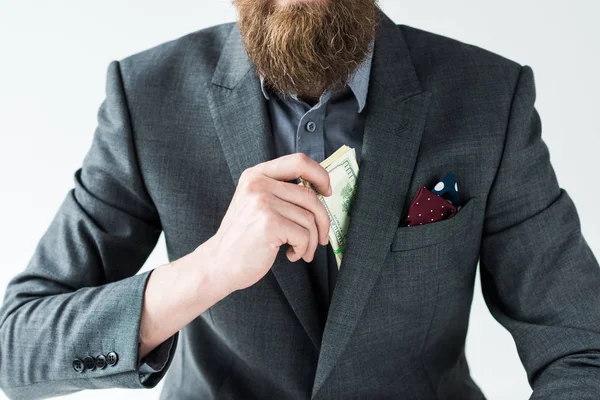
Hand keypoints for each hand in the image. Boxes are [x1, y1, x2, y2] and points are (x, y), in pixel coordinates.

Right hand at [200, 153, 331, 293]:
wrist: (218, 264)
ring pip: (309, 219)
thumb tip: (320, 191)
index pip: (299, 161)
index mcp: (256, 175)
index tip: (327, 191)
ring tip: (300, 250)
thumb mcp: (255, 203)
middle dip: (323, 220)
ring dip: (310, 241)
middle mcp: (258, 185)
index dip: (320, 175)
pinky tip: (290, 254)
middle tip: (321, 237)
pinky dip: (303, 249)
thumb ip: (280, 192)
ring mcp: (262, 203)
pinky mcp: (269, 224)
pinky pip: (304, 235)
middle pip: (310, 196)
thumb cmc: (243, 237)